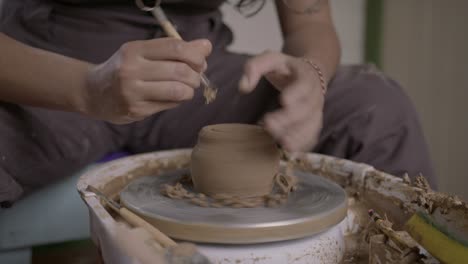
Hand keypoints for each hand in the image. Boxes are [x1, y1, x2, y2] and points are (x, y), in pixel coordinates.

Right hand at [83, 38, 211, 123]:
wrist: (93, 92)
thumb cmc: (125, 69)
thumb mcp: (144, 53)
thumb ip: (174, 50)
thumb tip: (205, 46)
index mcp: (135, 50)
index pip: (175, 48)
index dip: (195, 55)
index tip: (201, 61)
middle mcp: (132, 69)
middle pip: (179, 71)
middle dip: (196, 76)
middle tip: (196, 78)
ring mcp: (133, 92)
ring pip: (177, 91)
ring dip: (190, 91)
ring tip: (187, 89)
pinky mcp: (136, 110)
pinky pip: (169, 105)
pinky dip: (178, 101)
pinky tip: (173, 97)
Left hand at [239, 51, 324, 151]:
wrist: (310, 74)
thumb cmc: (286, 68)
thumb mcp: (271, 59)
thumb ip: (255, 67)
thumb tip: (243, 87)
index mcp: (306, 76)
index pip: (304, 85)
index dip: (296, 93)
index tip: (283, 101)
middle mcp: (315, 94)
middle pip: (306, 109)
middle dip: (288, 118)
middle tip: (268, 124)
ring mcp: (317, 111)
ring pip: (311, 125)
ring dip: (296, 135)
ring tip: (279, 141)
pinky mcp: (314, 123)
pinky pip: (312, 136)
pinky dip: (302, 143)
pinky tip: (288, 147)